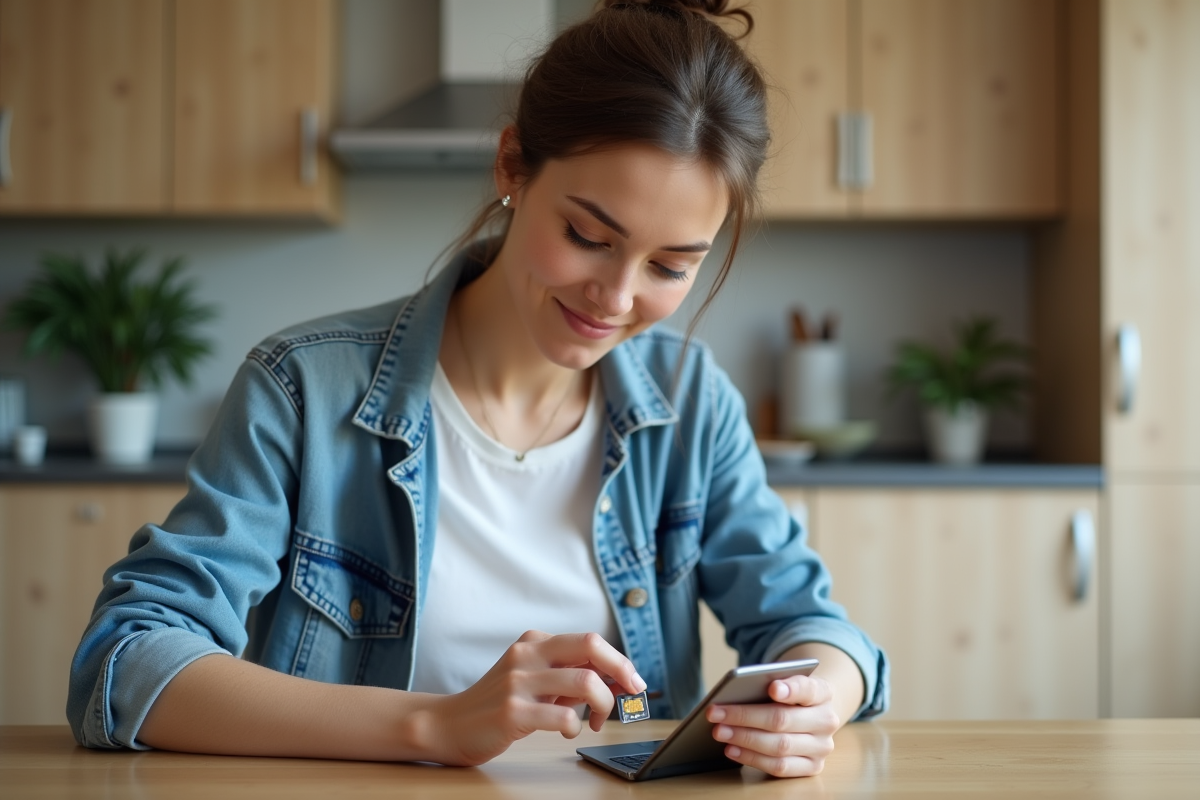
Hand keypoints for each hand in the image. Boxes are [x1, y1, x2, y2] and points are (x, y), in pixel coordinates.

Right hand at [419, 630, 645, 766]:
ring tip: (597, 721)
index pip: (590, 640)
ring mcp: (518, 682)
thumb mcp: (533, 679)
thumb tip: (617, 680)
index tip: (634, 683)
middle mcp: (527, 655)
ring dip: (603, 705)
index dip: (620, 661)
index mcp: (534, 642)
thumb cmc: (498, 703)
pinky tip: (570, 731)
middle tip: (631, 695)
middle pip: (591, 647)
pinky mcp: (512, 711)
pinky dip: (576, 726)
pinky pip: (563, 715)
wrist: (449, 724)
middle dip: (621, 671)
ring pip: (584, 682)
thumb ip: (568, 676)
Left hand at [705, 674, 838, 777]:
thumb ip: (768, 683)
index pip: (809, 689)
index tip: (772, 688)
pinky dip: (752, 759)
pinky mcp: (812, 767)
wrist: (811, 715)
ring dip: (744, 739)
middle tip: (715, 713)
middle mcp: (827, 720)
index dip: (791, 689)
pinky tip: (731, 749)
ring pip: (780, 746)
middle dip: (745, 717)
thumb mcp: (786, 681)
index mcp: (824, 692)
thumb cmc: (790, 696)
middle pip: (783, 720)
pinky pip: (780, 767)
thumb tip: (734, 694)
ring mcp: (821, 747)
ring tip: (718, 732)